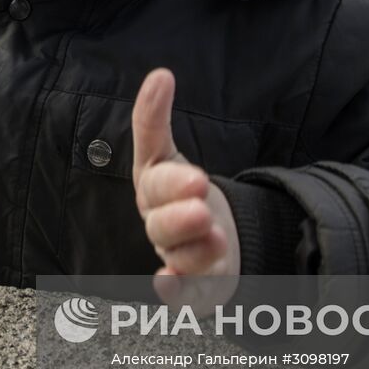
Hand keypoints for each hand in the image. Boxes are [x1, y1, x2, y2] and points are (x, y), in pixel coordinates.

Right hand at [132, 68, 239, 308]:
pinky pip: (178, 294)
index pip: (156, 182)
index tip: (197, 177)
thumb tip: (159, 73)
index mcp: (152, 189)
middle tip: (202, 204)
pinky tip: (170, 285)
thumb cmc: (179, 193)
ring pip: (175, 257)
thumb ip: (155, 119)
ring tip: (216, 238)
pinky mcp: (189, 287)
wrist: (205, 238)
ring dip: (192, 250)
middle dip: (180, 215)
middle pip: (162, 222)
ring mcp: (173, 256)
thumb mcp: (166, 154)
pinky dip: (172, 293)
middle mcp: (159, 224)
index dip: (173, 181)